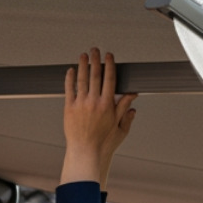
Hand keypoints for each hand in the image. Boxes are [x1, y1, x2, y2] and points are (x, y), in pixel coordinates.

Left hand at [60, 48, 137, 186]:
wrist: (86, 152)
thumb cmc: (105, 143)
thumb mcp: (121, 127)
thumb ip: (125, 110)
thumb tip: (132, 96)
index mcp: (108, 105)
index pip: (110, 80)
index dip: (110, 66)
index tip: (109, 56)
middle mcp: (94, 102)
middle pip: (95, 76)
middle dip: (96, 61)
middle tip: (96, 50)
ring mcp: (80, 104)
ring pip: (82, 80)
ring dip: (83, 65)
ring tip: (84, 55)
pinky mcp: (69, 109)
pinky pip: (69, 90)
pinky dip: (70, 79)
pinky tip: (71, 70)